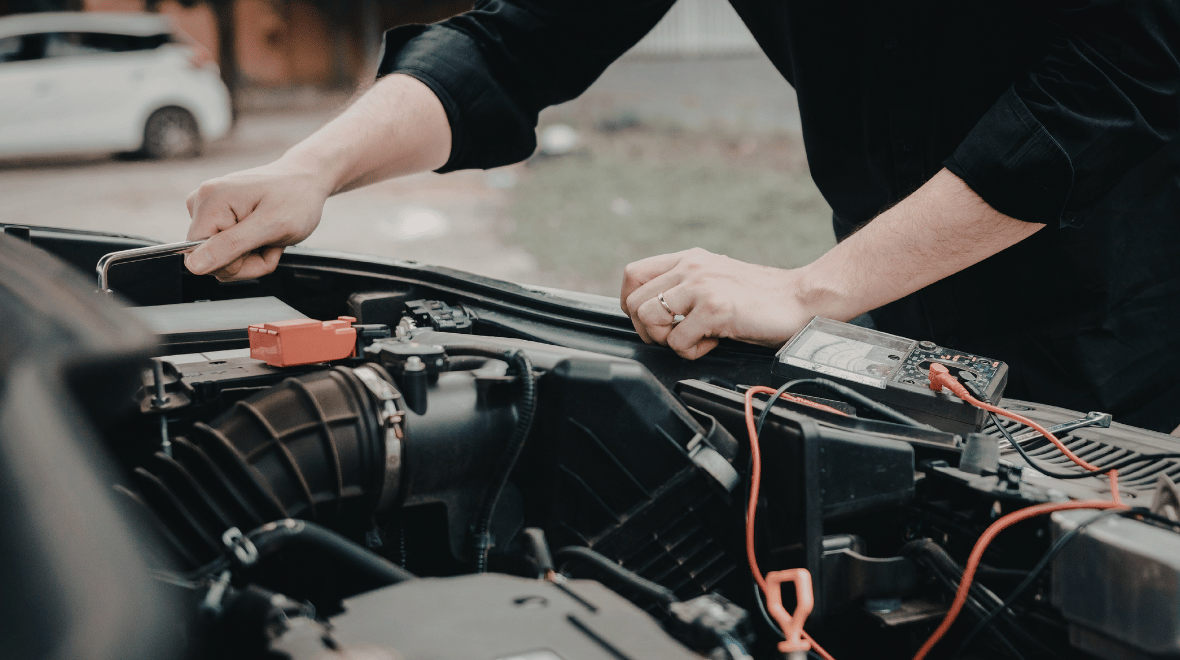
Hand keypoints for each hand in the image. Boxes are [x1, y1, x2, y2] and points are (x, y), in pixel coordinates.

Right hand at [184, 159, 331, 280]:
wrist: (306, 180)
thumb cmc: (296, 198)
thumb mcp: (270, 226)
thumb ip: (230, 246)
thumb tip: (193, 266)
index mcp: (210, 201)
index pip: (198, 255)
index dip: (231, 263)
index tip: (260, 246)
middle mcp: (202, 202)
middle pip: (209, 259)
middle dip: (246, 261)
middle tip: (270, 242)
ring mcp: (209, 209)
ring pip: (221, 259)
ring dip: (252, 257)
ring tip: (270, 237)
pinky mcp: (218, 217)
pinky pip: (228, 250)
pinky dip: (252, 250)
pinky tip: (265, 235)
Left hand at [620, 248, 813, 358]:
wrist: (801, 299)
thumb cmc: (760, 297)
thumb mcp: (716, 279)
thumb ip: (686, 285)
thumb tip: (651, 311)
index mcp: (688, 259)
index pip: (633, 276)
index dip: (632, 304)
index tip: (653, 321)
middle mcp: (690, 268)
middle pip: (634, 302)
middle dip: (648, 329)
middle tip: (674, 336)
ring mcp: (701, 286)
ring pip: (648, 319)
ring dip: (667, 340)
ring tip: (695, 339)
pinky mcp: (715, 308)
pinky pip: (677, 341)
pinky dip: (692, 351)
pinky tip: (714, 342)